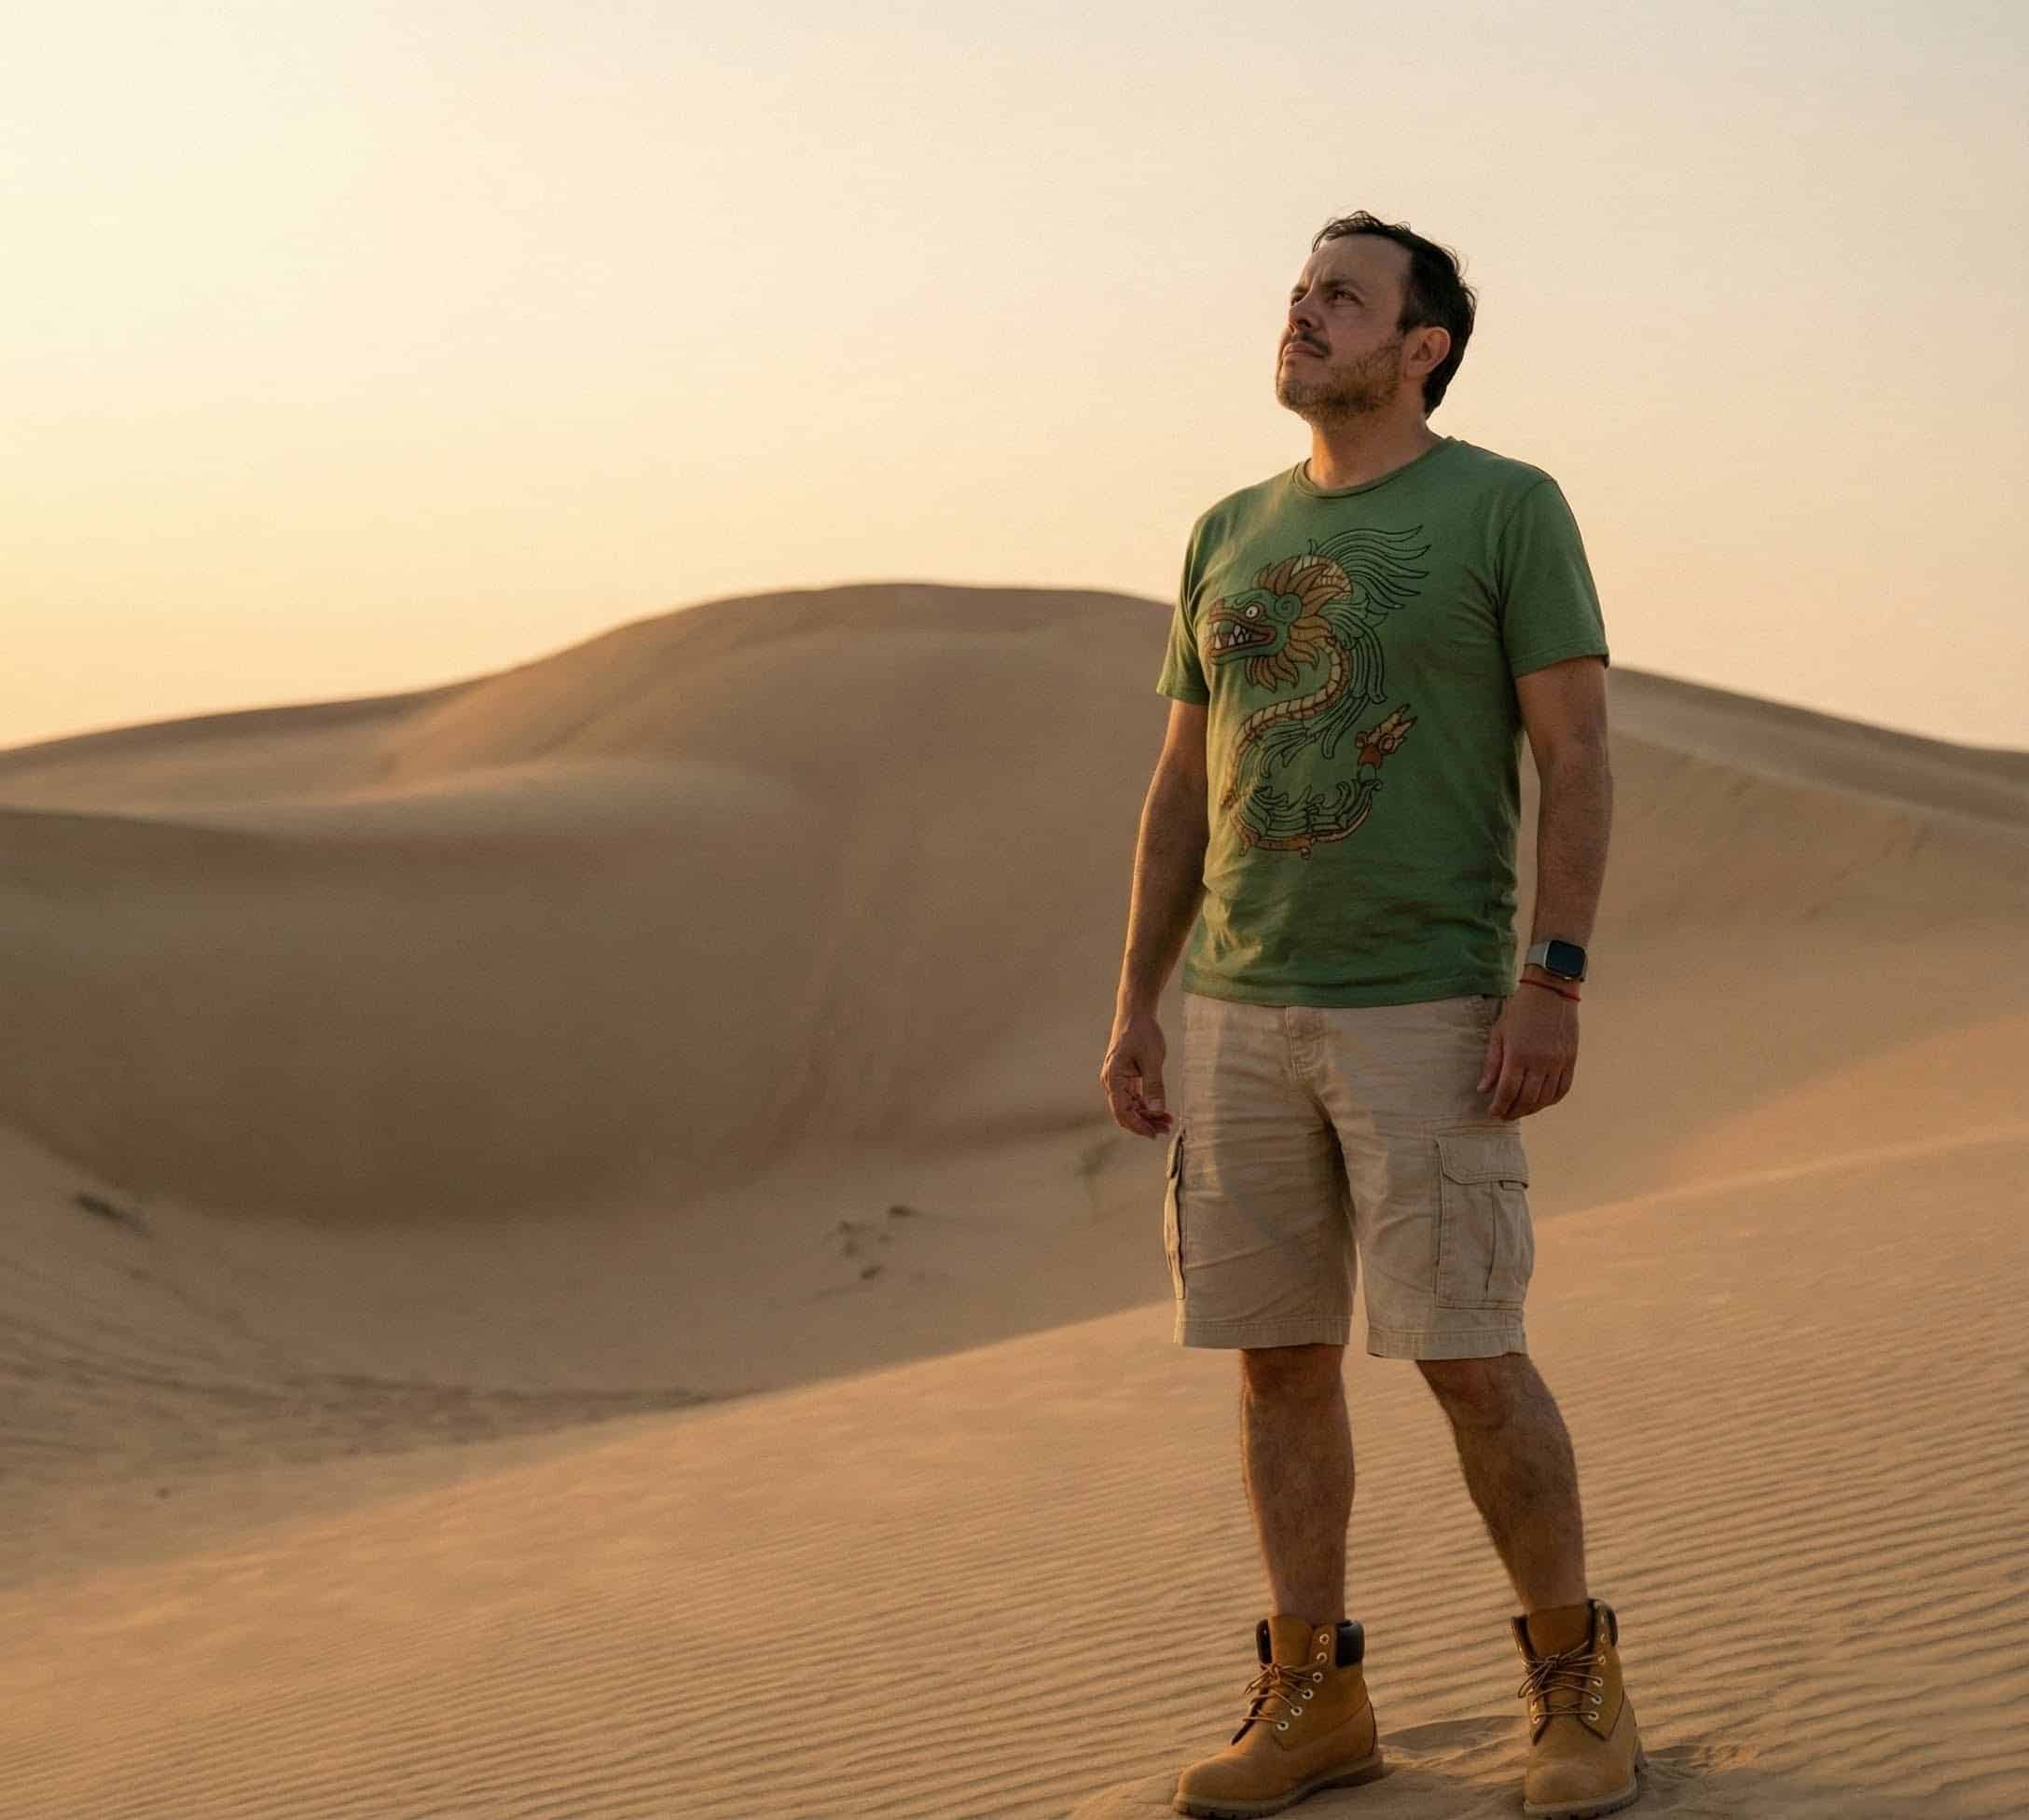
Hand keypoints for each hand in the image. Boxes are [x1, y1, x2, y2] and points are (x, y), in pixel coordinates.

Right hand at [1101, 1011, 1173, 1137]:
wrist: (1135, 1013)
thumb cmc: (1142, 1032)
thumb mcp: (1152, 1059)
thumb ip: (1154, 1086)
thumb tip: (1157, 1110)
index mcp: (1113, 1078)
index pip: (1122, 1111)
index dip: (1138, 1125)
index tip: (1154, 1134)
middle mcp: (1111, 1082)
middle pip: (1125, 1112)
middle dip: (1144, 1123)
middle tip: (1166, 1129)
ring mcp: (1116, 1080)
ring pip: (1130, 1107)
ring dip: (1146, 1116)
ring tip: (1167, 1121)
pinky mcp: (1124, 1078)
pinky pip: (1133, 1098)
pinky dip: (1146, 1105)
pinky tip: (1161, 1110)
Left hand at [1478, 980, 1577, 1119]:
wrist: (1551, 992)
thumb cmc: (1520, 1010)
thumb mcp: (1499, 1033)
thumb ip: (1492, 1064)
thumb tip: (1483, 1090)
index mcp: (1519, 1055)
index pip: (1507, 1091)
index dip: (1499, 1106)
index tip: (1492, 1113)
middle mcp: (1540, 1062)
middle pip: (1527, 1099)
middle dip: (1513, 1111)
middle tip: (1504, 1115)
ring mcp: (1558, 1062)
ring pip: (1545, 1098)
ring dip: (1531, 1109)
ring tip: (1520, 1111)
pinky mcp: (1571, 1060)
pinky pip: (1563, 1089)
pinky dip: (1551, 1100)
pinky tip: (1541, 1102)